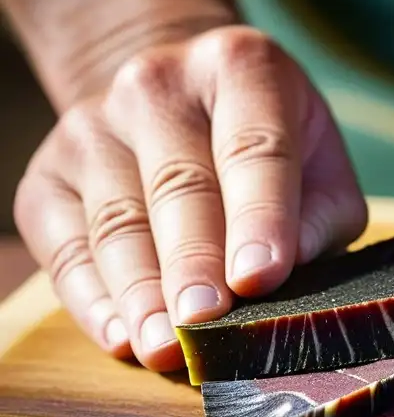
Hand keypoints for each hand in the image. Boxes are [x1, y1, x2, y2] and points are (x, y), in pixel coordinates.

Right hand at [14, 26, 366, 371]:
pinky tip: (119, 335)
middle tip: (205, 324)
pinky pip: (64, 244)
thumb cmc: (268, 148)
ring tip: (163, 346)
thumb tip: (289, 268)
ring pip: (117, 219)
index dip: (258, 215)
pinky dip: (90, 297)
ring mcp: (93, 126)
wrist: (173, 98)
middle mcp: (159, 85)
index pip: (254, 147)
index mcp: (241, 69)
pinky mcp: (49, 175)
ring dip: (140, 291)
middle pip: (179, 185)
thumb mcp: (319, 162)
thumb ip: (321, 212)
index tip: (259, 278)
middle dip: (193, 263)